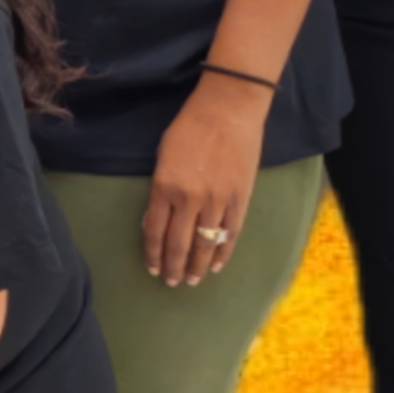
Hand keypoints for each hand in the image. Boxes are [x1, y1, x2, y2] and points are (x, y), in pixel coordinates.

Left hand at [144, 75, 266, 286]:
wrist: (228, 110)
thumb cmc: (189, 127)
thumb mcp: (163, 156)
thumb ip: (160, 189)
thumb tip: (157, 219)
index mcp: (164, 187)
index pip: (154, 231)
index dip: (153, 254)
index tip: (153, 268)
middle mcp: (189, 199)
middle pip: (178, 243)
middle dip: (174, 267)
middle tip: (172, 282)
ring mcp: (217, 201)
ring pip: (205, 244)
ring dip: (198, 266)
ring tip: (194, 280)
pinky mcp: (240, 199)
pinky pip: (230, 234)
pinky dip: (223, 252)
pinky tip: (217, 265)